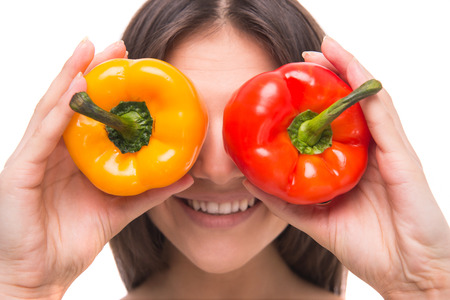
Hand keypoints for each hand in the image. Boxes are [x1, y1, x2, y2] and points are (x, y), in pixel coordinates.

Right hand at [0, 39, 192, 299]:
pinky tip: (75, 86)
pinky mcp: (19, 173)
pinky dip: (58, 110)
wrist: (40, 277)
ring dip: (71, 75)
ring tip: (92, 50)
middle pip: (69, 101)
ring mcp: (32, 158)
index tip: (129, 63)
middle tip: (115, 45)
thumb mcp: (119, 208)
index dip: (105, 85)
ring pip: (51, 108)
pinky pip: (41, 136)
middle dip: (90, 69)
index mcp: (70, 157)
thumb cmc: (72, 240)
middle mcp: (49, 151)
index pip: (87, 112)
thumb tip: (186, 175)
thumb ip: (149, 190)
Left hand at [246, 37, 449, 297]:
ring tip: (326, 48)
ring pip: (370, 99)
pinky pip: (384, 118)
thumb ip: (283, 198)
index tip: (291, 80)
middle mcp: (374, 150)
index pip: (336, 119)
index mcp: (354, 162)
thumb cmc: (366, 246)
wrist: (406, 273)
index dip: (317, 96)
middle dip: (331, 73)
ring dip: (349, 69)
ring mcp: (390, 150)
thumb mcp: (313, 218)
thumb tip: (249, 178)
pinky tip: (352, 74)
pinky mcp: (403, 158)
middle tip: (305, 56)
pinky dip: (368, 93)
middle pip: (353, 102)